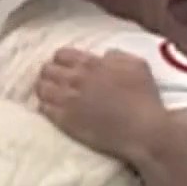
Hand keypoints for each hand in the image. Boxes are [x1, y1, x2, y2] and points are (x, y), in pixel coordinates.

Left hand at [35, 48, 170, 160]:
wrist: (143, 130)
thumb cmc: (145, 98)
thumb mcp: (138, 65)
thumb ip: (118, 56)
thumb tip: (104, 55)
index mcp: (91, 64)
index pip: (61, 55)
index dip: (62, 61)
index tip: (65, 67)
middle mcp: (75, 79)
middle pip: (47, 70)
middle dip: (50, 73)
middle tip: (56, 82)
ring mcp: (68, 100)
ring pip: (41, 88)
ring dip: (45, 89)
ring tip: (50, 95)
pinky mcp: (65, 121)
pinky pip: (44, 109)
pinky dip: (45, 107)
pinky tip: (51, 109)